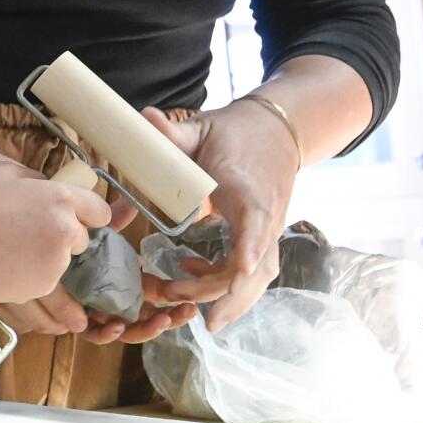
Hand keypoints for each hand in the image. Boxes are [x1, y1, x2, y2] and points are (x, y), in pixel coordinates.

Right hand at [0, 158, 108, 304]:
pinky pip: (45, 283)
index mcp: (61, 198)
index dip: (88, 215)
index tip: (79, 220)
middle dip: (63, 239)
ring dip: (46, 260)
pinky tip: (7, 267)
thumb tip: (50, 189)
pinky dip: (31, 278)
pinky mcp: (42, 286)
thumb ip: (39, 182)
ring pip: (63, 264)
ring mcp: (56, 262)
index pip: (99, 211)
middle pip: (81, 240)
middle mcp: (65, 230)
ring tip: (12, 252)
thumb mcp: (8, 174)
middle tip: (32, 235)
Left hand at [137, 104, 298, 332]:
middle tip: (187, 306)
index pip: (256, 221)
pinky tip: (189, 271)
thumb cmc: (235, 132)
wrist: (275, 131)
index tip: (243, 267)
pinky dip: (222, 283)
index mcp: (249, 190)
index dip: (251, 244)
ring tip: (175, 296)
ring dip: (224, 298)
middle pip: (258, 265)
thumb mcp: (203, 128)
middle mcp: (265, 217)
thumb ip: (175, 132)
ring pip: (257, 277)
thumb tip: (146, 117)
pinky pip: (250, 272)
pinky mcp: (262, 238)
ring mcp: (267, 231)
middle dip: (228, 293)